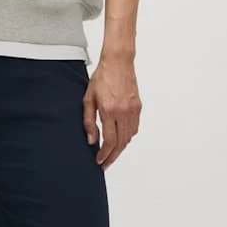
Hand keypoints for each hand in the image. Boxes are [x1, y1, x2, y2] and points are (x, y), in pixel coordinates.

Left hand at [83, 55, 141, 169]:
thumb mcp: (88, 99)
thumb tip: (91, 140)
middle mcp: (123, 112)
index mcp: (109, 110)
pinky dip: (127, 137)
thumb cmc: (101, 78)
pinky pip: (134, 128)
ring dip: (120, 148)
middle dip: (112, 156)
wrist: (118, 63)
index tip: (99, 161)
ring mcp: (133, 110)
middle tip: (105, 164)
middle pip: (120, 143)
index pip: (109, 141)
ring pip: (129, 137)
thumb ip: (89, 121)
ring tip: (110, 153)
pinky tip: (120, 139)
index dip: (104, 154)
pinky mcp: (138, 107)